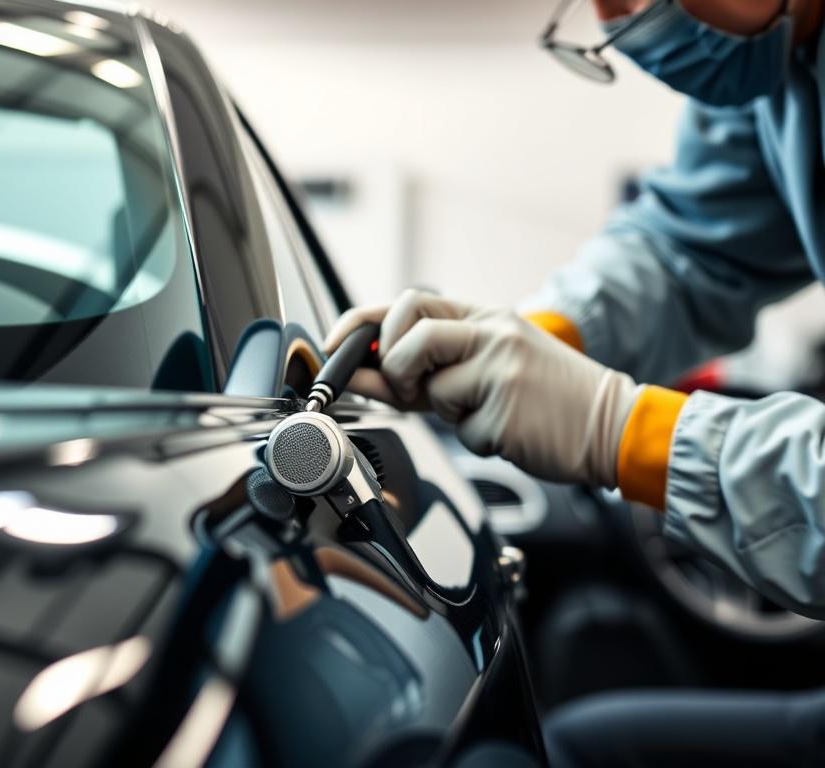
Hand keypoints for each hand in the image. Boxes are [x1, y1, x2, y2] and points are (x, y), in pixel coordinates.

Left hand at [325, 290, 639, 487]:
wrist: (608, 424)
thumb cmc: (544, 397)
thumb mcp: (488, 365)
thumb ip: (428, 367)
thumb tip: (361, 372)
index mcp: (483, 316)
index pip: (406, 303)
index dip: (360, 323)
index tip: (335, 346)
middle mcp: (491, 331)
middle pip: (407, 334)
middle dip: (397, 368)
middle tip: (416, 390)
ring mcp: (499, 367)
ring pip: (431, 389)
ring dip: (448, 412)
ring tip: (487, 410)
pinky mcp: (506, 407)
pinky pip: (462, 430)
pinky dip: (478, 439)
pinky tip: (510, 430)